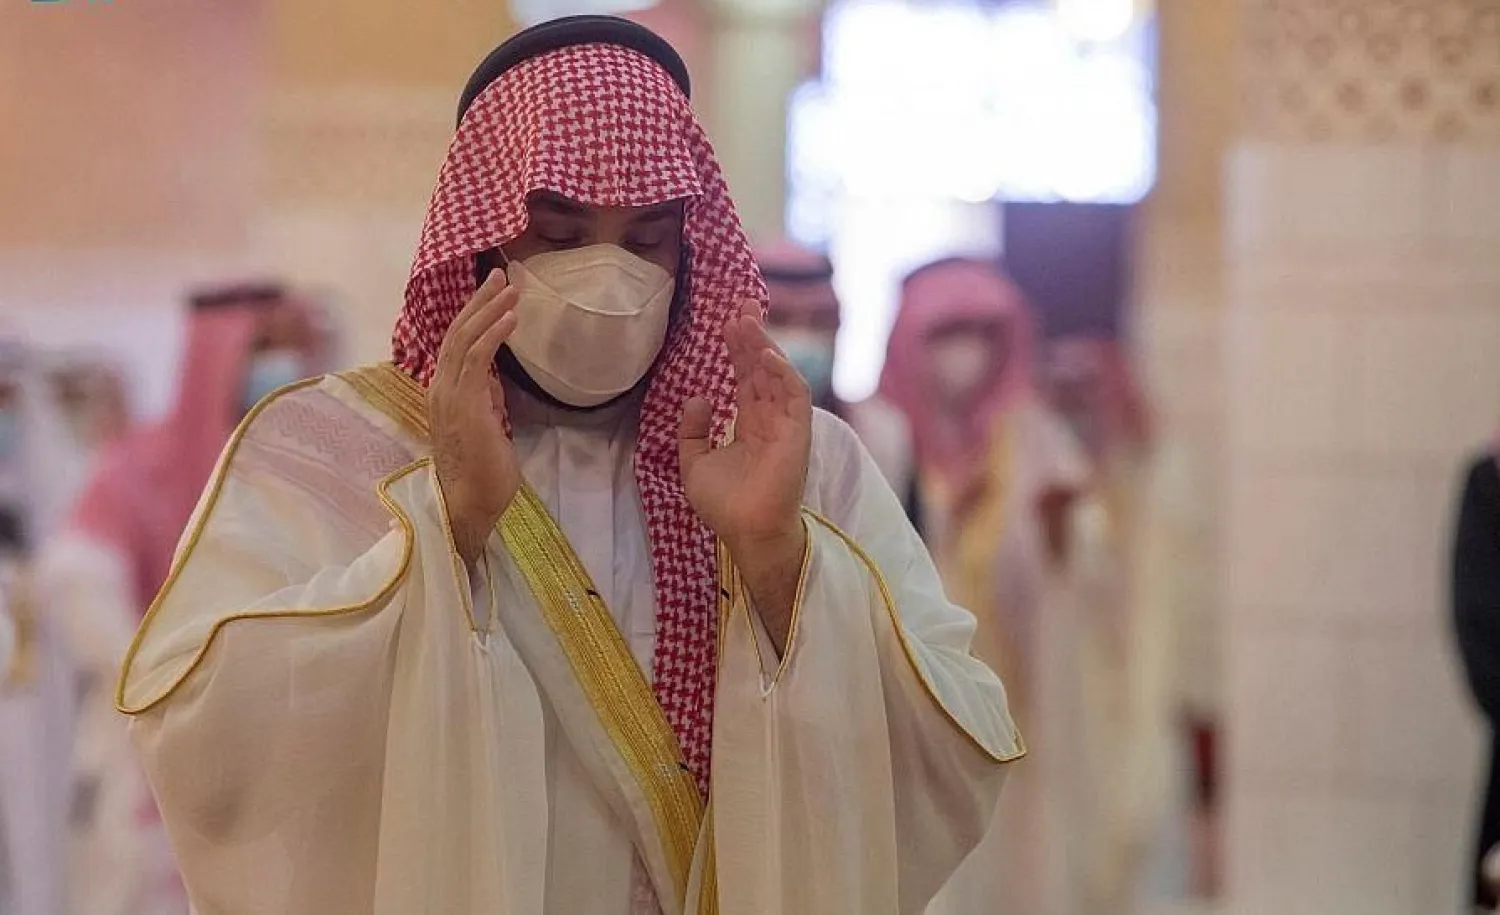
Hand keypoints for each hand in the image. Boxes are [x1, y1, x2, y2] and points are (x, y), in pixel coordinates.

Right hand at [428, 270, 520, 565]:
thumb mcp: (485, 428)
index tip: (494, 293)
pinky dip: (494, 332)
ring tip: (511, 286)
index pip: (455, 344)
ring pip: (465, 338)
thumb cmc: (482, 475)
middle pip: (456, 331)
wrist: (469, 505)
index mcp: (444, 393)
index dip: (473, 315)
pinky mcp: (465, 403)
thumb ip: (485, 402)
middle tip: (501, 274)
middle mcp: (441, 388)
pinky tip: (511, 317)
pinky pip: (477, 357)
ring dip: (489, 309)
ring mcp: (449, 394)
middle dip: (479, 300)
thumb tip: (492, 383)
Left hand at [679, 301, 812, 651]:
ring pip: (778, 375)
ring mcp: (785, 425)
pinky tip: (766, 355)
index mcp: (749, 425)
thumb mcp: (694, 464)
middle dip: (752, 336)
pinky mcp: (797, 434)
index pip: (745, 378)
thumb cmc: (724, 506)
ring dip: (764, 347)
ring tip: (745, 320)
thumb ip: (693, 431)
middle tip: (741, 304)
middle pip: (762, 368)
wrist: (746, 532)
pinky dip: (784, 374)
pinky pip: (795, 397)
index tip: (728, 320)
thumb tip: (698, 397)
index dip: (738, 349)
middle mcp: (769, 420)